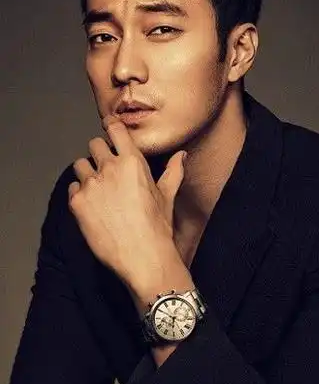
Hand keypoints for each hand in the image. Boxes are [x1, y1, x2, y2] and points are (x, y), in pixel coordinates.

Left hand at [68, 114, 191, 298]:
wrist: (143, 256)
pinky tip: (92, 206)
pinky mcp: (77, 202)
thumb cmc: (158, 227)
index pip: (115, 129)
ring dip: (88, 173)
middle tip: (108, 170)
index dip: (111, 127)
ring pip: (80, 165)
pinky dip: (79, 194)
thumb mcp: (167, 196)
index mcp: (133, 162)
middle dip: (100, 154)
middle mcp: (109, 168)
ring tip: (99, 190)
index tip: (110, 130)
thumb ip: (173, 171)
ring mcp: (91, 185)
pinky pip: (72, 187)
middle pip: (94, 144)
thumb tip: (181, 155)